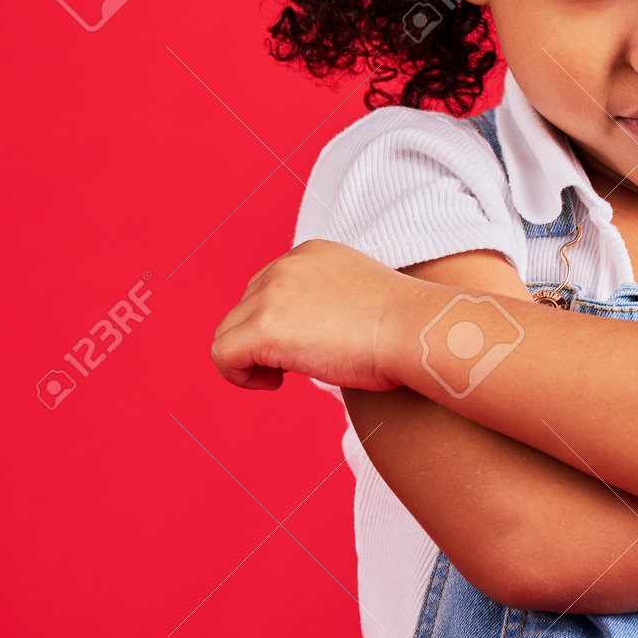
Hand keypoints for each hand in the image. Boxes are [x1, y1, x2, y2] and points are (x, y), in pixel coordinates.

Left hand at [211, 239, 422, 392]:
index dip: (281, 321)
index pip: (269, 286)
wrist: (415, 330)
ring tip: (285, 376)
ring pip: (229, 331)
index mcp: (310, 253)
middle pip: (245, 307)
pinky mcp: (263, 328)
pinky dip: (238, 375)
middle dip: (264, 338)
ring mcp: (271, 294)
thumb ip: (328, 303)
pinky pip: (223, 355)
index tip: (309, 344)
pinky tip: (274, 384)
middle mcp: (285, 266)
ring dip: (251, 356)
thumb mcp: (362, 297)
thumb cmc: (404, 325)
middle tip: (302, 362)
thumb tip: (311, 336)